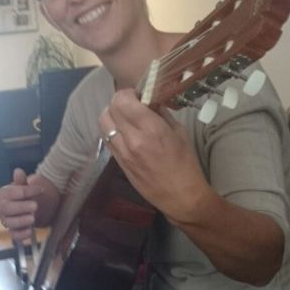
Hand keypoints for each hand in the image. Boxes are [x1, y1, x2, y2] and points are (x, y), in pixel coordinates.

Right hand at [0, 168, 46, 241]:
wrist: (25, 206)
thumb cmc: (23, 195)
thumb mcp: (24, 186)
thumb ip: (21, 181)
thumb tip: (18, 171)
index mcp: (3, 194)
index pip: (12, 193)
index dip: (26, 191)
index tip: (40, 190)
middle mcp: (1, 208)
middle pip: (7, 209)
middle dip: (21, 207)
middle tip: (35, 206)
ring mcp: (5, 220)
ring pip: (9, 223)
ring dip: (21, 221)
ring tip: (33, 218)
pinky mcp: (12, 231)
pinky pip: (14, 235)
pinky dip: (21, 235)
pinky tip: (30, 231)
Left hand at [98, 90, 210, 223]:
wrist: (180, 196)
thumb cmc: (186, 164)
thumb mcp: (179, 132)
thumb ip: (161, 114)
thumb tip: (150, 100)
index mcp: (151, 129)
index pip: (123, 100)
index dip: (128, 93)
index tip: (139, 95)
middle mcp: (132, 139)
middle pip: (110, 109)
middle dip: (119, 102)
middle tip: (131, 104)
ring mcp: (122, 152)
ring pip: (103, 123)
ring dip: (112, 115)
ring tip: (125, 117)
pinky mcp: (118, 162)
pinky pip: (107, 138)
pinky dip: (112, 129)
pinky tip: (124, 132)